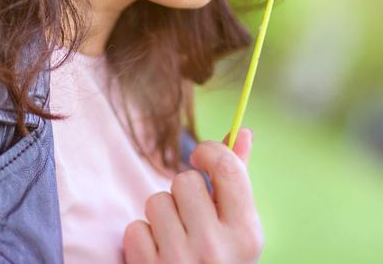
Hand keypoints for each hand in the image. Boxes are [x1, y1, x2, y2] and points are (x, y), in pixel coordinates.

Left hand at [123, 127, 263, 263]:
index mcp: (247, 234)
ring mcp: (181, 262)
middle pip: (184, 181)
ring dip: (161, 216)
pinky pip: (135, 228)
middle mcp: (216, 249)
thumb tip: (243, 132)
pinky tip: (158, 255)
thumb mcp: (238, 229)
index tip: (201, 157)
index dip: (210, 152)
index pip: (227, 168)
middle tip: (192, 218)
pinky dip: (142, 239)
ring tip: (175, 238)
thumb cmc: (220, 261)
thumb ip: (238, 181)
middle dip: (184, 194)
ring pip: (156, 201)